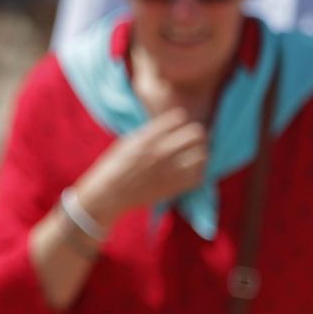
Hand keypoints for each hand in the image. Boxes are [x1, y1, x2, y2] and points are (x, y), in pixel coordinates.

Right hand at [73, 108, 208, 228]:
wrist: (110, 194)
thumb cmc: (114, 166)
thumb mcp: (128, 142)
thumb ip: (148, 134)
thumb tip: (167, 128)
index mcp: (148, 138)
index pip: (177, 119)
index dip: (180, 118)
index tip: (180, 121)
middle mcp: (161, 153)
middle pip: (196, 135)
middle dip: (196, 133)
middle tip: (193, 137)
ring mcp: (170, 171)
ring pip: (202, 155)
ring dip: (201, 152)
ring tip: (195, 153)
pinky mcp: (174, 187)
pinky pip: (199, 176)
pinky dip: (199, 171)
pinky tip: (191, 169)